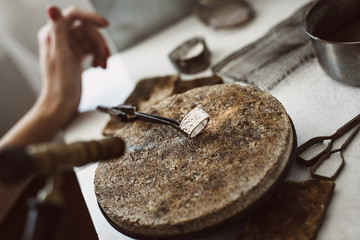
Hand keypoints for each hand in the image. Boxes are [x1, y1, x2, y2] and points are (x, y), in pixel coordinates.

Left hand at [0, 6, 109, 148]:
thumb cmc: (59, 83)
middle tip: (105, 55)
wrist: (63, 103)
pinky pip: (92, 49)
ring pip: (92, 40)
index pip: (73, 15)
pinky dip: (99, 56)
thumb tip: (52, 8)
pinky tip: (100, 66)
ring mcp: (69, 47)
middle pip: (87, 29)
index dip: (91, 17)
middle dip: (99, 42)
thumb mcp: (61, 55)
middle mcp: (60, 38)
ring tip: (104, 64)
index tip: (105, 24)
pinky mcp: (77, 56)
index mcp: (53, 34)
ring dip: (101, 51)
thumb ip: (58, 31)